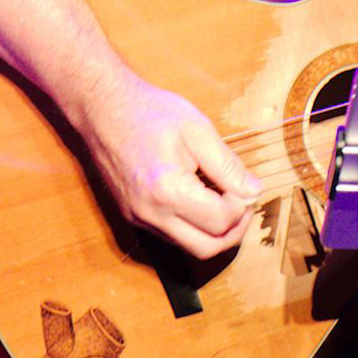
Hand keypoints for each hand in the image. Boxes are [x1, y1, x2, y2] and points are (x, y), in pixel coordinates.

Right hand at [71, 69, 261, 259]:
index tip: (246, 185)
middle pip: (207, 247)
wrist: (104, 109)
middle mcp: (151, 213)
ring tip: (225, 199)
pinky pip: (172, 235)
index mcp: (167, 190)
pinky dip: (194, 225)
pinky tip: (201, 198)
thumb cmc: (150, 112)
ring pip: (189, 246)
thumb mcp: (198, 130)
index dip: (243, 206)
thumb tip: (254, 191)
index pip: (221, 221)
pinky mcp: (134, 217)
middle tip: (244, 203)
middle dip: (234, 230)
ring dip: (214, 231)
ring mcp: (139, 219)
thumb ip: (228, 165)